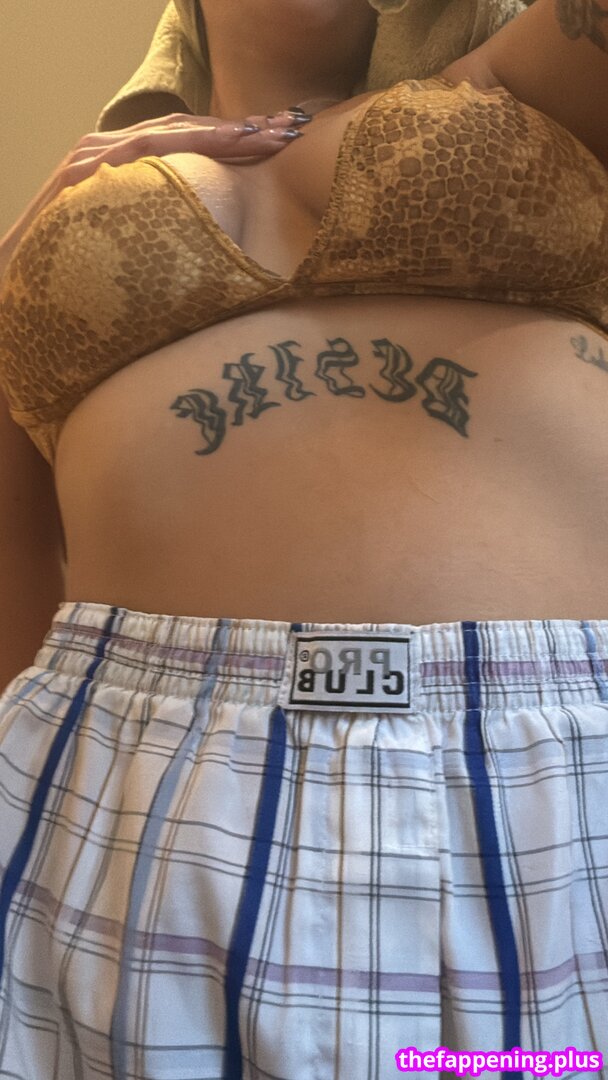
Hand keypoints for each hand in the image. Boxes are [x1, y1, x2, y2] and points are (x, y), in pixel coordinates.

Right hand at [0, 109, 307, 278]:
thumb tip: (209, 248)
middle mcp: (106, 149)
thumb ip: (160, 230)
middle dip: (239, 129)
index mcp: (122, 167)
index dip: (230, 139)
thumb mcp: (129, 246)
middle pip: (185, 128)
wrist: (17, 283)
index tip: (276, 142)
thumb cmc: (78, 272)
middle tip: (288, 131)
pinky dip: (188, 143)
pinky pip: (145, 150)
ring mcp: (94, 156)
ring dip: (224, 131)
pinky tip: (226, 142)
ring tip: (268, 134)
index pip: (183, 141)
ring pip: (170, 131)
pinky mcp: (84, 171)